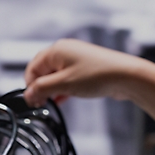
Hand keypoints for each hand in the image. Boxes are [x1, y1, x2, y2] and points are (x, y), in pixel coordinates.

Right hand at [23, 39, 146, 107]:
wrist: (126, 76)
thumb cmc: (98, 75)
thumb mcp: (64, 84)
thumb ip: (42, 88)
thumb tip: (28, 94)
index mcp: (56, 50)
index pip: (32, 68)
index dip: (30, 86)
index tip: (33, 101)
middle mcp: (64, 51)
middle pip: (42, 71)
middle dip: (40, 87)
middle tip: (41, 104)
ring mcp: (75, 59)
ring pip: (54, 76)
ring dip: (51, 89)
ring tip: (52, 103)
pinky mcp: (84, 68)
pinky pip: (66, 78)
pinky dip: (62, 89)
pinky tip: (62, 100)